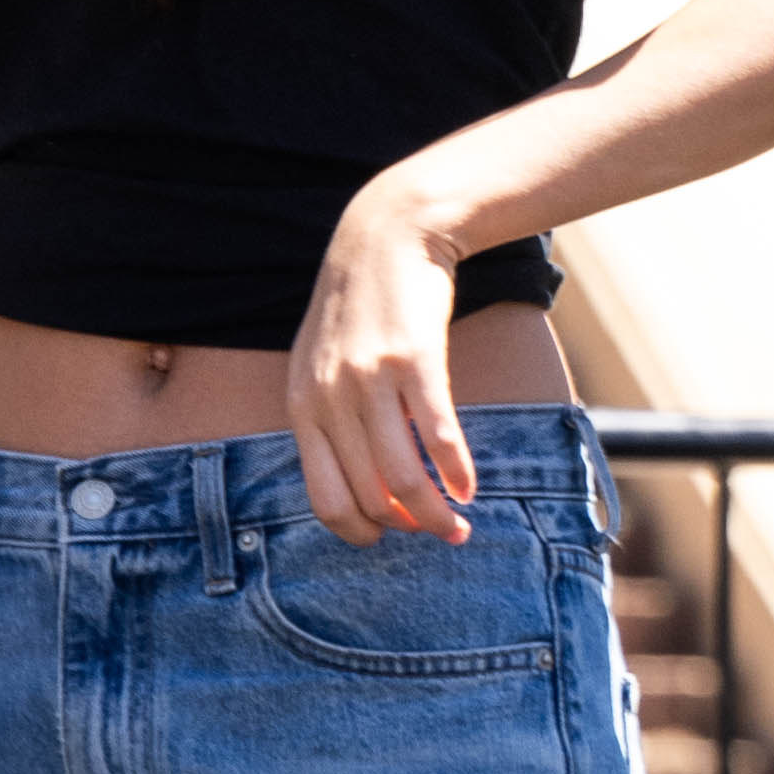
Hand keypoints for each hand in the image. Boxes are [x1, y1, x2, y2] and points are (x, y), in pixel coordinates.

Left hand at [290, 180, 476, 546]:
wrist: (384, 237)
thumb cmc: (359, 312)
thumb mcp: (322, 367)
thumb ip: (334, 422)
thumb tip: (371, 496)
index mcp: (300, 405)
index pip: (325, 498)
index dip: (363, 532)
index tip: (395, 536)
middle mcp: (328, 397)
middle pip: (371, 496)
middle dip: (412, 528)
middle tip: (446, 535)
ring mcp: (368, 379)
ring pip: (404, 477)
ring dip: (440, 513)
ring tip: (464, 521)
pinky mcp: (412, 360)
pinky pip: (438, 436)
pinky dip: (459, 472)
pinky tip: (472, 486)